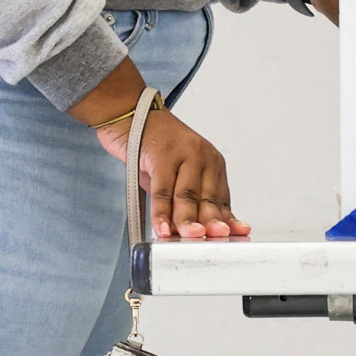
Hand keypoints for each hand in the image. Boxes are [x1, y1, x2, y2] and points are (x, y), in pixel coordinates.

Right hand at [72, 65, 248, 238]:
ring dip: (186, 221)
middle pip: (207, 199)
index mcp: (211, 163)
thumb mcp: (174, 175)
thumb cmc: (151, 146)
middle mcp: (203, 156)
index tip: (228, 240)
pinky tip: (162, 228)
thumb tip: (191, 231)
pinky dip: (162, 212)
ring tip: (187, 239)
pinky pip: (163, 190)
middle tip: (211, 243)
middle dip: (209, 225)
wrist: (128, 113)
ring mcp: (184, 153)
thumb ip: (184, 201)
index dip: (224, 222)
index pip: (221, 199)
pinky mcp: (163, 154)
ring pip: (187, 196)